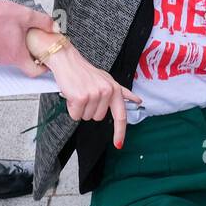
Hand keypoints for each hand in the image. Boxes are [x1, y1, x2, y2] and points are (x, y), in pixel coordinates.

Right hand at [0, 0, 57, 75]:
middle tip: (34, 43)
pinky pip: (1, 54)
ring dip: (18, 50)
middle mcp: (4, 59)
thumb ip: (44, 22)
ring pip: (11, 58)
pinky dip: (7, 47)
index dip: (42, 69)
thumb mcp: (26, 15)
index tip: (46, 62)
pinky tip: (8, 34)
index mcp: (16, 54)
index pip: (33, 72)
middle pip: (22, 64)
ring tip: (20, 36)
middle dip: (30, 55)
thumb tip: (55, 27)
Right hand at [28, 28, 141, 149]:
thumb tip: (137, 100)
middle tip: (86, 95)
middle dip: (90, 109)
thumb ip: (122, 92)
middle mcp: (106, 91)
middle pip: (98, 118)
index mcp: (114, 89)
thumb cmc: (85, 72)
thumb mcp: (107, 80)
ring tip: (79, 93)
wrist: (67, 61)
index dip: (120, 132)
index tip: (119, 144)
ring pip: (86, 117)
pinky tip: (72, 95)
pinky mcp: (80, 98)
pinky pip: (75, 115)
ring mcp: (94, 95)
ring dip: (80, 108)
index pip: (120, 115)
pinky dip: (71, 108)